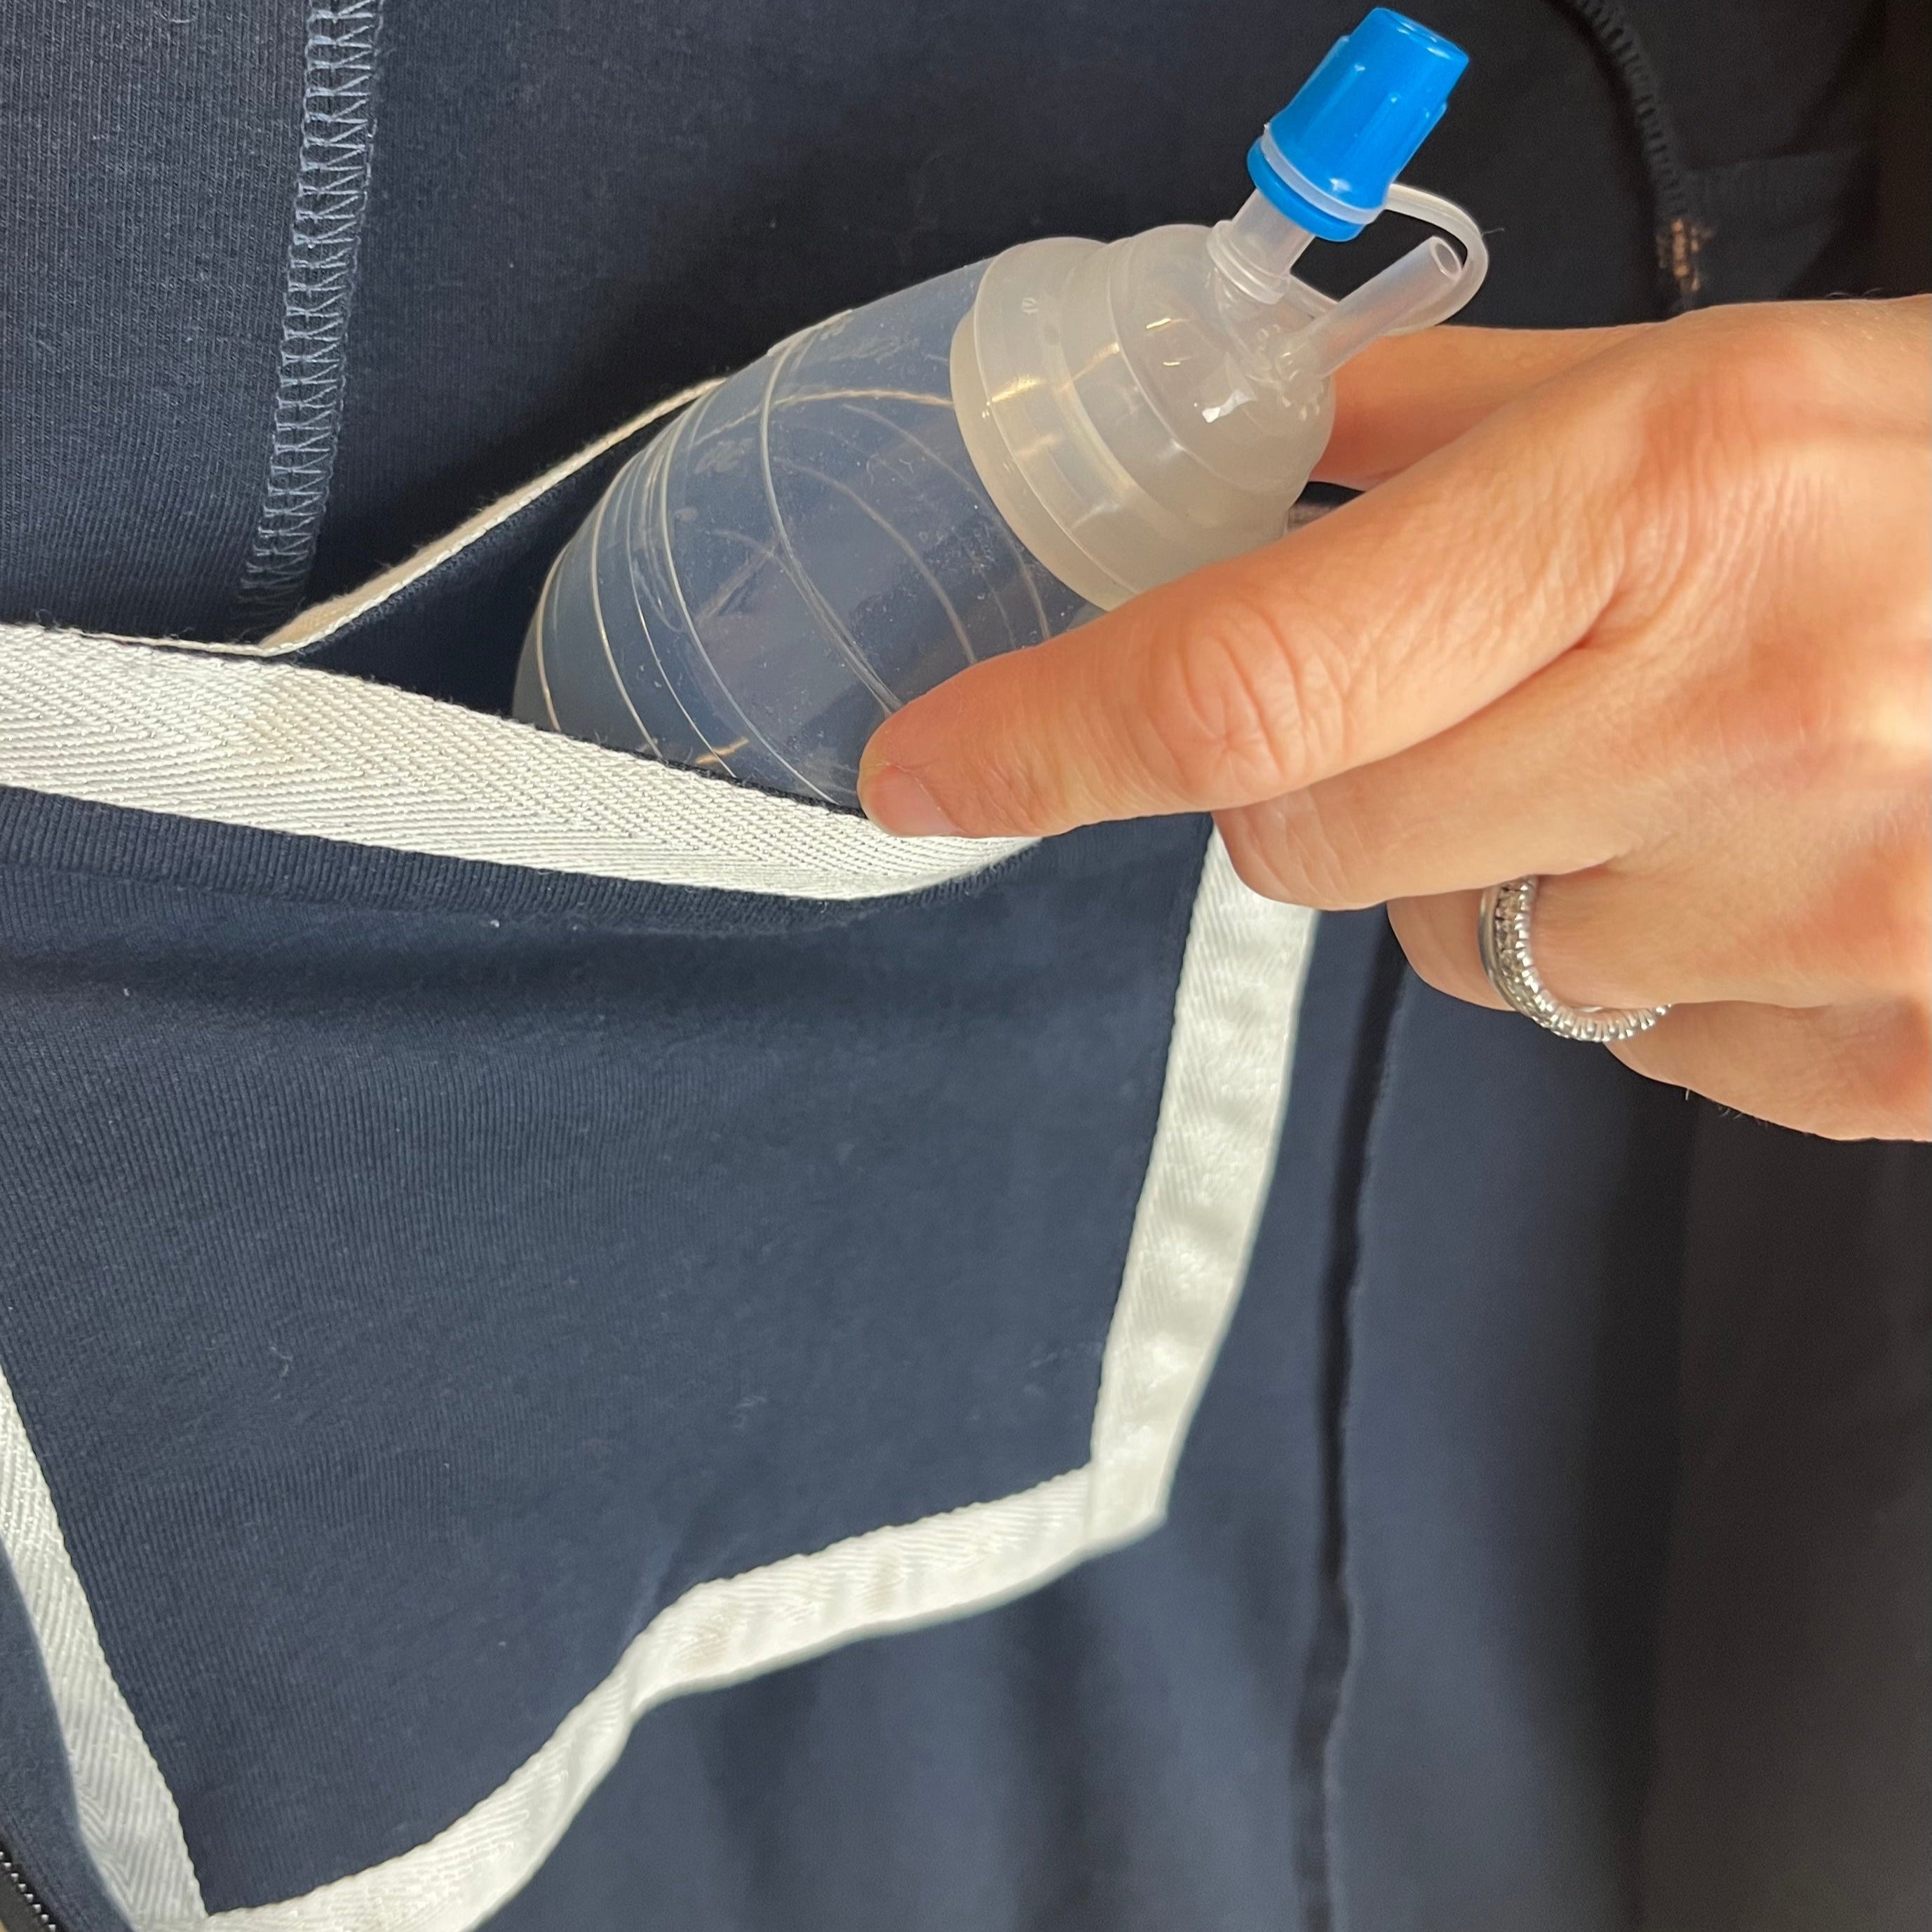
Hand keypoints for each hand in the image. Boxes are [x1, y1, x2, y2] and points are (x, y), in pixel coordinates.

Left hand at [859, 299, 1931, 1140]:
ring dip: (1503, 871)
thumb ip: (1457, 433)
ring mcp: (1811, 917)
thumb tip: (1247, 463)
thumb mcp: (1729, 381)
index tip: (917, 774)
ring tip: (1683, 764)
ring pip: (1464, 957)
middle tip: (1473, 699)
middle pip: (1310, 844)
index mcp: (1665, 506)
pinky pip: (1625, 1043)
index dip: (1049, 735)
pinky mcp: (1872, 1058)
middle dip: (1324, 785)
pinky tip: (1774, 860)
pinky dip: (1642, 959)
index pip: (1248, 672)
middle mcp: (1734, 721)